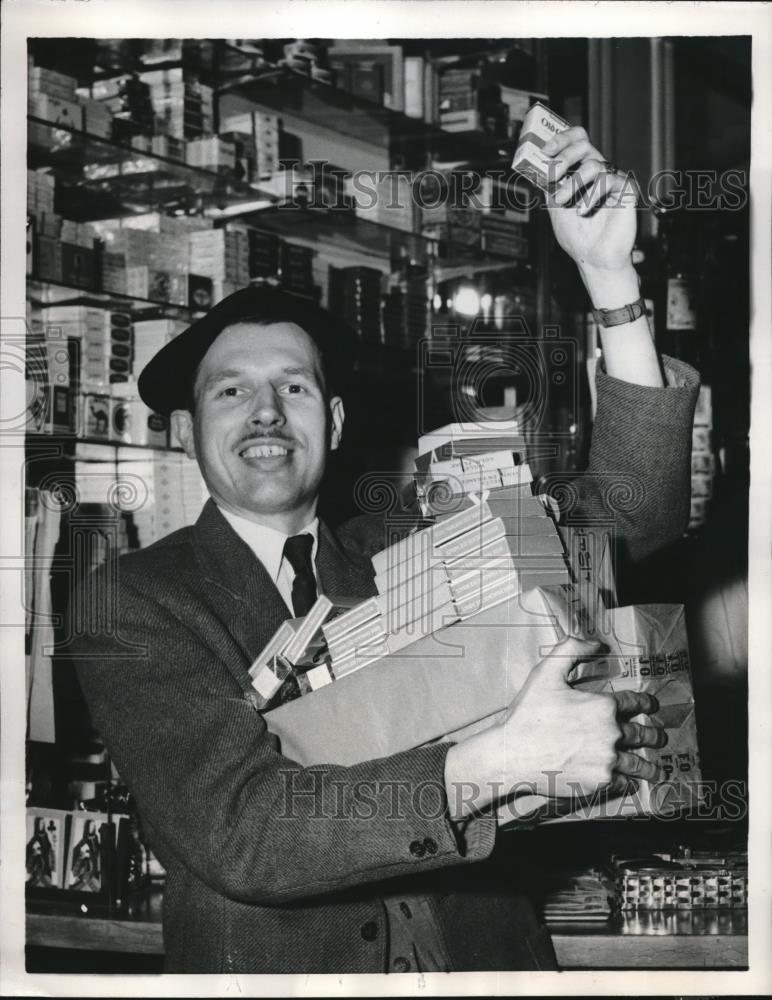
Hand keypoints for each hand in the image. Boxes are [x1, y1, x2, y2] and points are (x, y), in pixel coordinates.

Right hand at [445, 636, 665, 816]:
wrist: (513, 754)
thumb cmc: (528, 714)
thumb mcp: (546, 672)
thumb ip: (571, 650)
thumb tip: (596, 643)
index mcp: (602, 706)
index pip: (634, 703)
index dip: (646, 703)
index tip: (652, 706)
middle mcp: (611, 733)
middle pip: (641, 734)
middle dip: (653, 735)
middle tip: (659, 738)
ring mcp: (607, 760)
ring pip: (637, 763)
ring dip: (649, 767)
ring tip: (655, 770)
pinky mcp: (599, 782)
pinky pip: (623, 783)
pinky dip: (629, 782)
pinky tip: (631, 783)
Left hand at [543, 125, 637, 272]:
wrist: (593, 259)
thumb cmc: (577, 237)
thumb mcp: (554, 208)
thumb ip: (548, 186)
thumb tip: (535, 166)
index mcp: (582, 173)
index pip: (577, 141)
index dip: (562, 139)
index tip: (546, 150)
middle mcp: (598, 173)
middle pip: (585, 145)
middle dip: (564, 158)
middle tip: (552, 175)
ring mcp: (613, 180)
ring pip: (593, 164)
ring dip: (573, 183)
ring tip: (562, 202)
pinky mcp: (627, 190)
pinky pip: (608, 180)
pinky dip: (591, 196)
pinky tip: (582, 211)